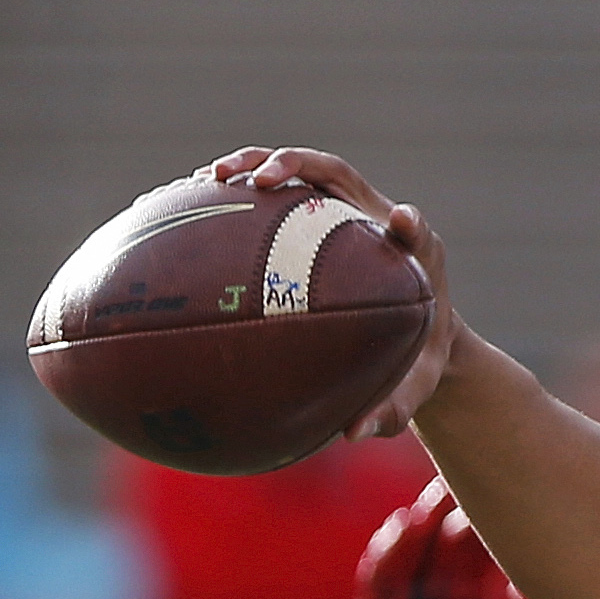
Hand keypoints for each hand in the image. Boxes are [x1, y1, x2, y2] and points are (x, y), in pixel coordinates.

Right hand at [202, 144, 459, 439]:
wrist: (416, 335)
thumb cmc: (416, 362)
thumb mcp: (412, 389)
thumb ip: (392, 411)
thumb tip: (352, 435)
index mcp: (412, 258)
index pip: (413, 229)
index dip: (408, 224)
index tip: (400, 221)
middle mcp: (373, 222)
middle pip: (336, 175)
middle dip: (296, 166)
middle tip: (256, 180)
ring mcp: (339, 213)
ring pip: (297, 174)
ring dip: (253, 164)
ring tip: (208, 177)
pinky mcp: (311, 217)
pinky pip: (272, 195)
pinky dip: (232, 193)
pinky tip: (183, 205)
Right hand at [329, 480, 546, 598]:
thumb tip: (527, 597)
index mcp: (475, 591)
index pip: (490, 547)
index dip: (503, 520)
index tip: (523, 487)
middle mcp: (442, 582)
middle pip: (454, 532)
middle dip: (463, 503)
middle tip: (481, 472)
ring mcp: (409, 590)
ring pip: (417, 544)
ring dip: (426, 517)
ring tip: (440, 493)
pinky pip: (382, 572)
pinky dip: (391, 549)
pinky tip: (403, 525)